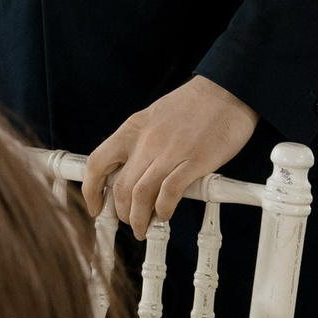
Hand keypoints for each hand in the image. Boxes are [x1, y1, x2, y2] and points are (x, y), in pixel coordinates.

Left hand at [82, 77, 259, 238]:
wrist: (226, 90)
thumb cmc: (194, 104)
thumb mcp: (155, 116)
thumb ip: (141, 140)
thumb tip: (131, 168)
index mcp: (133, 128)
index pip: (97, 162)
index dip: (91, 189)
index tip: (95, 204)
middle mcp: (146, 141)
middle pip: (120, 187)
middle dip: (121, 212)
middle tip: (129, 221)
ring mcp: (169, 152)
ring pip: (140, 195)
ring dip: (139, 218)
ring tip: (145, 226)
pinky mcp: (194, 162)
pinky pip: (169, 193)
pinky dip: (163, 209)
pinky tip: (165, 213)